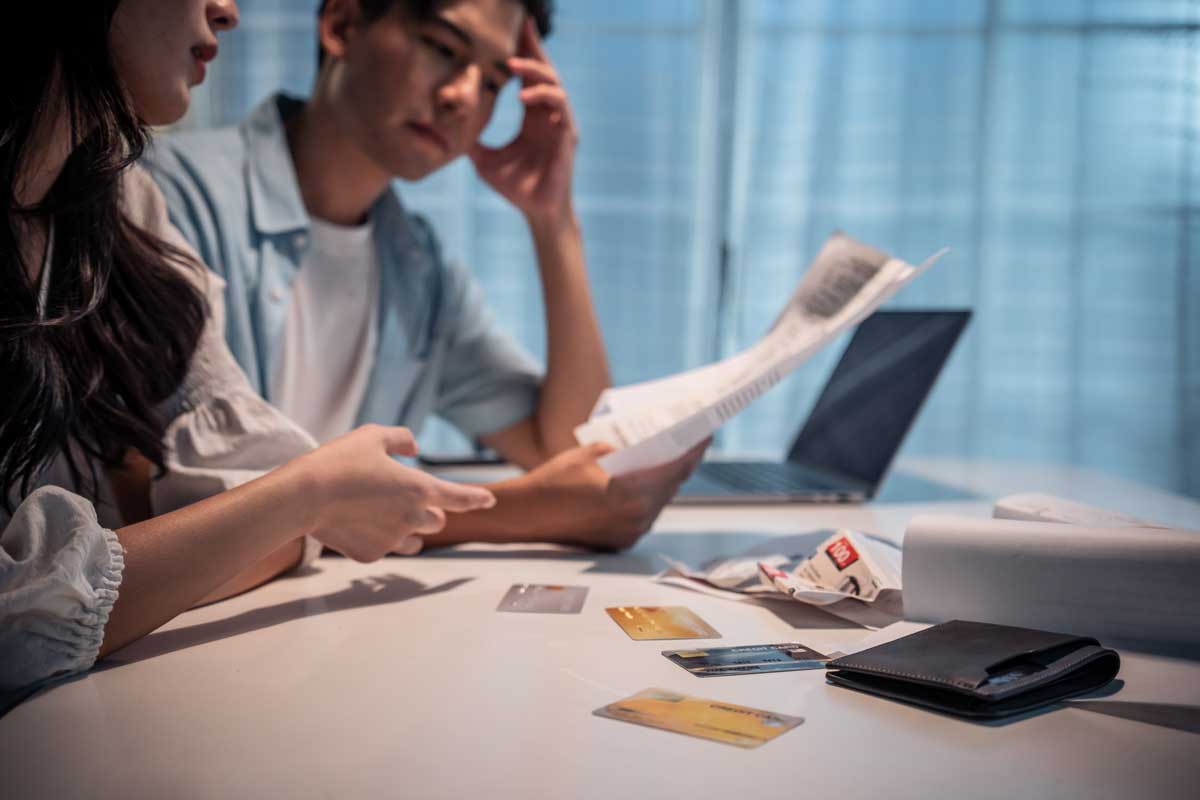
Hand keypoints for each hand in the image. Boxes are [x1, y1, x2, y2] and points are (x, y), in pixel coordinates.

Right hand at [282, 425, 494, 560]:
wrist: (304, 496)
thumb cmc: (340, 461)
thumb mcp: (372, 436)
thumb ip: (400, 439)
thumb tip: (414, 446)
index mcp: (420, 488)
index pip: (460, 497)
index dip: (476, 498)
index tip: (489, 500)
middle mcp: (413, 518)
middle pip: (436, 521)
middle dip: (428, 511)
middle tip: (400, 497)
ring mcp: (393, 540)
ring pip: (414, 541)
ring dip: (408, 529)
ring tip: (379, 513)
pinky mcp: (371, 555)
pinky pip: (384, 549)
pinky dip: (377, 538)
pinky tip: (354, 524)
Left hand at [469, 18, 576, 225]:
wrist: (537, 211)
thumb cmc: (515, 188)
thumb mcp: (484, 160)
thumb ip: (471, 141)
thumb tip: (445, 132)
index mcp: (533, 117)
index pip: (530, 77)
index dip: (525, 52)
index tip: (516, 29)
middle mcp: (549, 115)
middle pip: (545, 71)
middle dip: (534, 47)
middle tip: (523, 25)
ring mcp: (560, 124)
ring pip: (554, 85)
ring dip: (534, 72)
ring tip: (513, 64)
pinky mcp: (567, 137)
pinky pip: (559, 108)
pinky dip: (542, 98)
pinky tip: (523, 96)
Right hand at [522, 439, 709, 549]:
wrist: (526, 516)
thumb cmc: (554, 480)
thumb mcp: (591, 452)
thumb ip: (624, 449)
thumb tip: (647, 445)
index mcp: (631, 495)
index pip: (675, 468)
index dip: (694, 449)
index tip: (706, 432)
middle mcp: (636, 519)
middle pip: (672, 486)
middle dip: (682, 462)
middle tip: (691, 441)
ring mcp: (630, 533)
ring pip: (659, 501)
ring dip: (667, 480)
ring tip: (672, 458)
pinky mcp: (622, 541)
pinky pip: (645, 514)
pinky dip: (649, 496)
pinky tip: (649, 481)